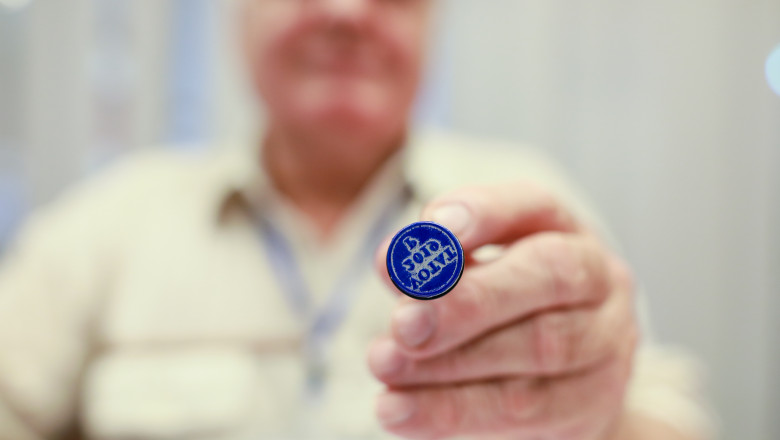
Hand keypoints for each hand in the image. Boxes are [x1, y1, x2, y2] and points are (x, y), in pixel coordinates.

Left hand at [368, 182, 638, 439]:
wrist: (562, 379)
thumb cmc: (500, 306)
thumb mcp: (468, 270)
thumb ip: (432, 263)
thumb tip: (392, 263)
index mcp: (562, 227)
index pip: (532, 204)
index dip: (481, 214)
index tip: (429, 231)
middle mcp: (598, 276)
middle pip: (549, 275)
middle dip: (468, 299)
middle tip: (403, 324)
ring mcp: (606, 340)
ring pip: (538, 348)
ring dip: (448, 363)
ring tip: (384, 366)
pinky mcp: (593, 401)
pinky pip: (525, 409)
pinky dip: (451, 411)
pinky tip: (398, 409)